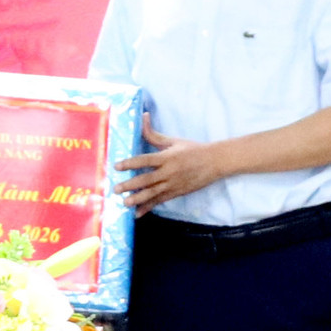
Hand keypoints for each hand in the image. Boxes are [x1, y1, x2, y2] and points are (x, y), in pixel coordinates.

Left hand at [114, 113, 228, 214]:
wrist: (215, 162)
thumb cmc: (192, 149)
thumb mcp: (173, 141)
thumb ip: (154, 134)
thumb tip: (142, 117)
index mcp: (167, 157)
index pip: (145, 160)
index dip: (130, 163)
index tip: (117, 166)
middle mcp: (169, 172)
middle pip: (147, 180)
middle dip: (130, 185)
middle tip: (116, 189)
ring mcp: (173, 184)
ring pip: (153, 193)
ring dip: (138, 199)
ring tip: (124, 203)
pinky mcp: (176, 193)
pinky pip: (160, 201)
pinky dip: (148, 207)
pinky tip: (138, 213)